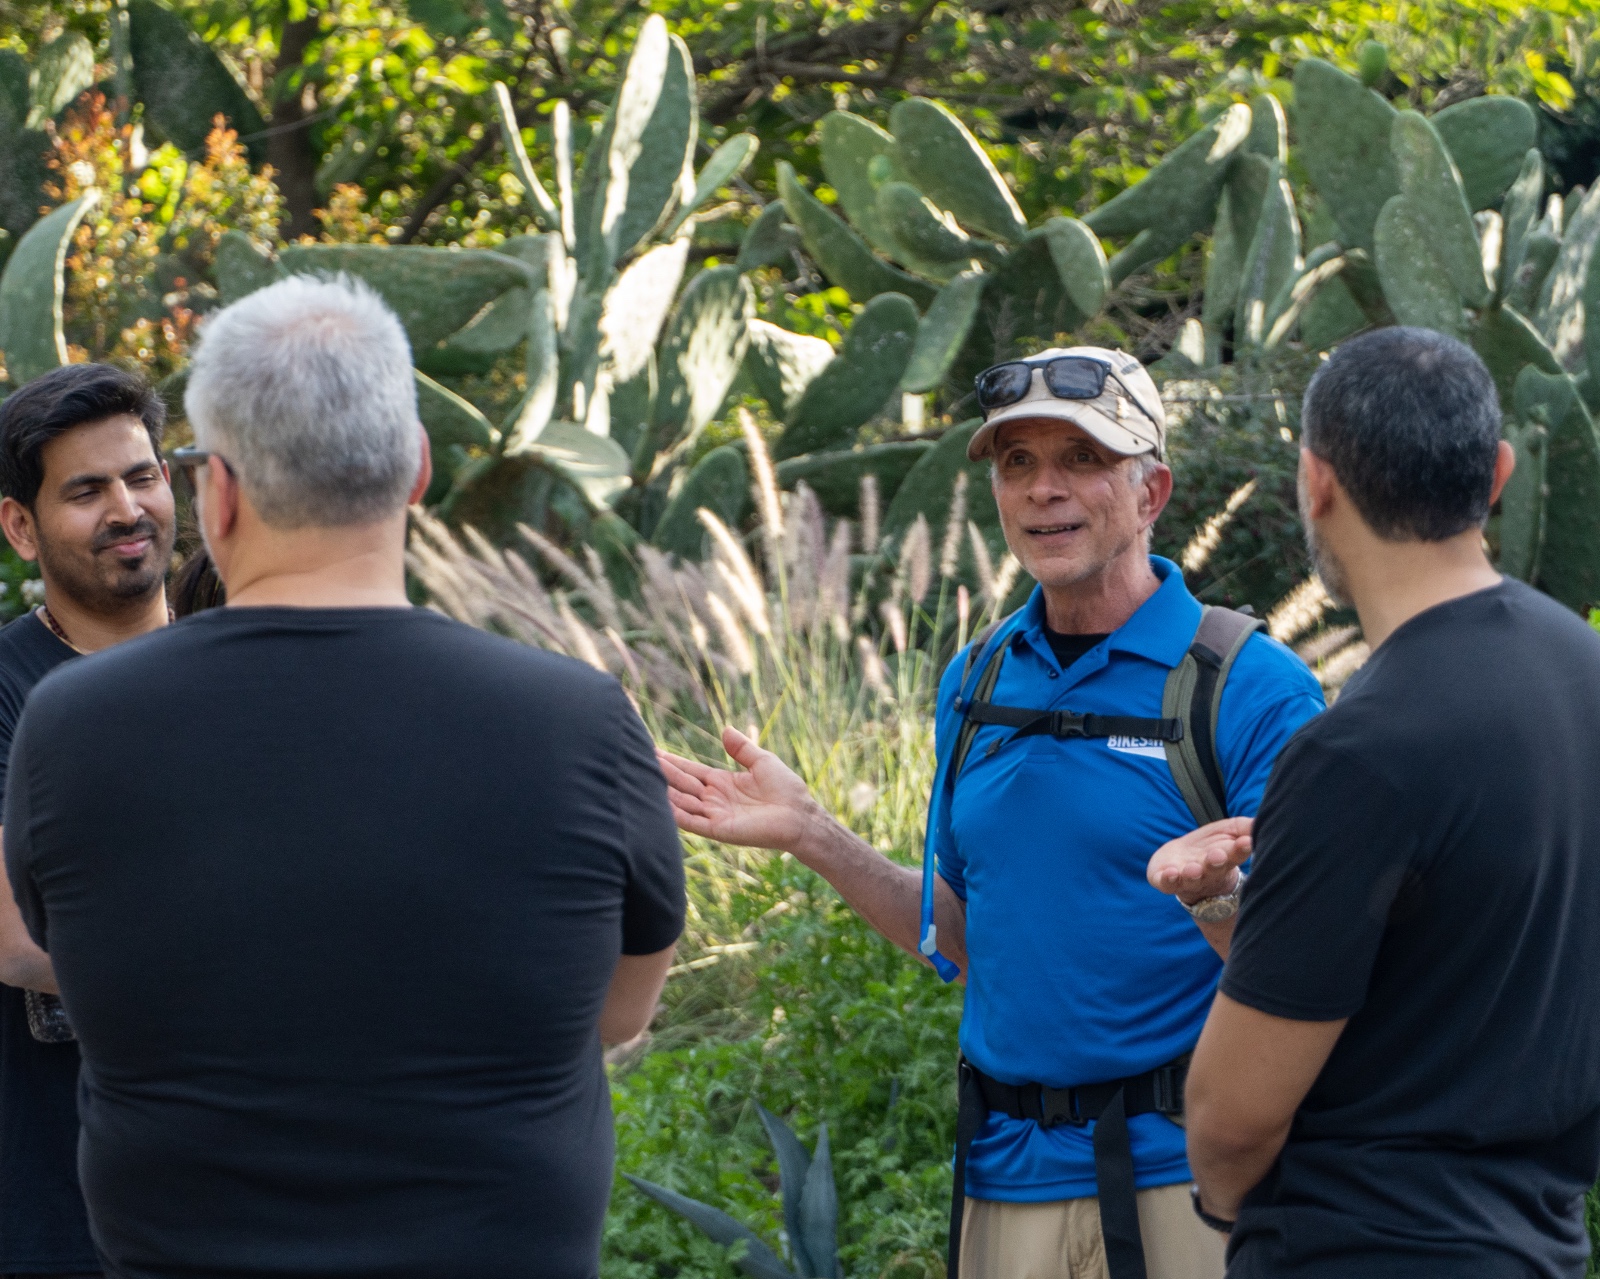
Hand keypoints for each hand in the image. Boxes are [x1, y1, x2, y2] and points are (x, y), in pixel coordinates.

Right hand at [656, 726, 821, 854]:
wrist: (800, 815)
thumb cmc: (786, 790)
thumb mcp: (762, 761)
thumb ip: (742, 748)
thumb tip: (725, 730)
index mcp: (722, 783)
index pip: (690, 770)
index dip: (672, 761)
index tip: (652, 750)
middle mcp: (714, 799)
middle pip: (682, 784)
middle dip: (661, 771)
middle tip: (637, 758)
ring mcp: (715, 815)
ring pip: (682, 802)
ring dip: (663, 790)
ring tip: (642, 776)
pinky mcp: (719, 830)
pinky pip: (692, 821)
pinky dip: (676, 814)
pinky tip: (660, 803)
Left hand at [1147, 817, 1251, 904]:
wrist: (1181, 861)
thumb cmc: (1213, 846)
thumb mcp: (1231, 831)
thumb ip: (1246, 827)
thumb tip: (1260, 822)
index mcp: (1227, 859)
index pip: (1236, 854)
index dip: (1240, 849)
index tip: (1246, 843)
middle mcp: (1208, 872)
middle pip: (1214, 869)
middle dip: (1216, 862)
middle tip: (1217, 856)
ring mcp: (1187, 879)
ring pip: (1191, 879)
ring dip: (1193, 874)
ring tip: (1194, 869)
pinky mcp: (1166, 881)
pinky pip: (1166, 883)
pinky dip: (1168, 879)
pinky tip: (1170, 873)